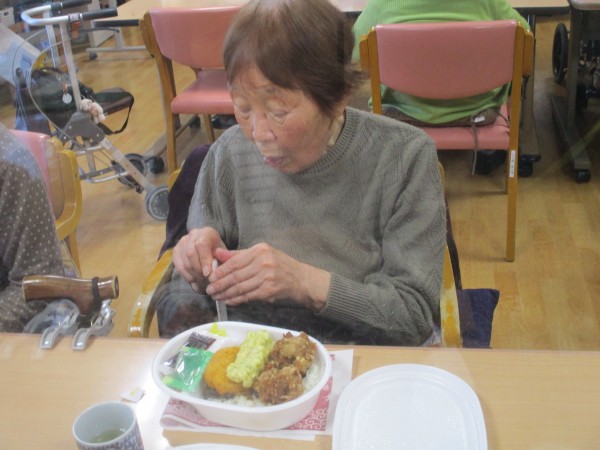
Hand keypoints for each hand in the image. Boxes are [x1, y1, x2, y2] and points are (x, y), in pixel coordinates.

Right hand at [172, 227, 223, 290]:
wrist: (211, 249)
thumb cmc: (219, 254)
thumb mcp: (223, 256)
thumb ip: (220, 262)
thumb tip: (212, 272)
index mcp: (207, 233)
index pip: (201, 245)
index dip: (204, 260)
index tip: (208, 273)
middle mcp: (192, 235)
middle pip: (190, 254)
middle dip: (198, 270)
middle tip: (206, 279)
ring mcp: (182, 242)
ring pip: (184, 262)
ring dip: (194, 275)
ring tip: (202, 281)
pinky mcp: (176, 251)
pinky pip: (179, 267)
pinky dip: (187, 276)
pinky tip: (195, 280)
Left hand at [206, 243, 330, 310]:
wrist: (301, 280)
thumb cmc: (280, 265)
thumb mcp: (262, 254)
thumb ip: (238, 255)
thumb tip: (216, 254)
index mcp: (260, 250)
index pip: (234, 262)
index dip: (220, 271)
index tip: (210, 278)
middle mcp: (263, 262)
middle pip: (235, 275)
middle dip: (220, 284)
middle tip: (209, 290)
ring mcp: (267, 277)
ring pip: (240, 287)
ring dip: (225, 293)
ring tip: (216, 296)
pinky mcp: (269, 291)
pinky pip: (248, 296)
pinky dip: (236, 299)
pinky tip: (228, 300)